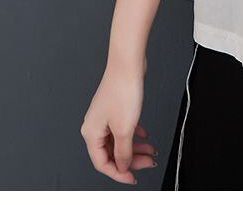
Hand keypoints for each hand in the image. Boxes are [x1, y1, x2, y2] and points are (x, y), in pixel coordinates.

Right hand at [80, 61, 156, 183]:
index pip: (102, 163)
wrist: (128, 64)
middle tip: (147, 163)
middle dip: (131, 160)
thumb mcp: (125, 128)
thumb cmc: (123, 90)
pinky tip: (145, 135)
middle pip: (112, 152)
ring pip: (119, 140)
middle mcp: (95, 126)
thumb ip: (123, 151)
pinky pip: (123, 128)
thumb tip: (123, 166)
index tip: (133, 178)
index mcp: (91, 133)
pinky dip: (134, 134)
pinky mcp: (115, 108)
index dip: (119, 173)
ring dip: (135, 148)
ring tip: (151, 151)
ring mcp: (105, 116)